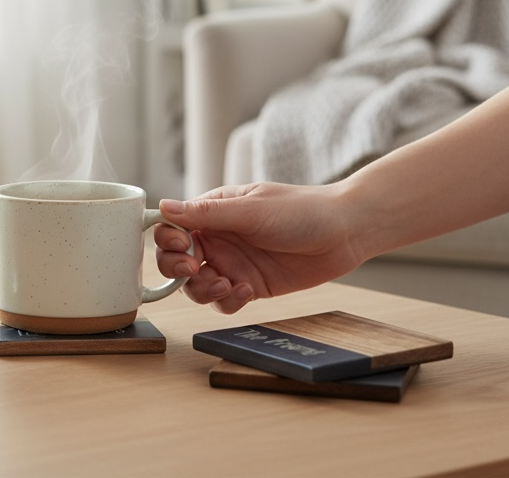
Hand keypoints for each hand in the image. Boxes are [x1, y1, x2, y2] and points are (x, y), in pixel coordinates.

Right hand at [154, 182, 365, 313]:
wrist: (344, 232)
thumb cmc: (301, 210)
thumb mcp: (251, 210)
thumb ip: (207, 213)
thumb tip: (164, 206)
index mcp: (213, 212)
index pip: (172, 227)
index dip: (169, 240)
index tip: (184, 246)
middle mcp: (218, 239)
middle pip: (176, 259)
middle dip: (177, 268)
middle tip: (193, 270)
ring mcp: (233, 264)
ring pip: (196, 285)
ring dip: (202, 289)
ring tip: (225, 285)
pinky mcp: (250, 286)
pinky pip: (224, 301)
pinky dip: (228, 301)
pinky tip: (247, 291)